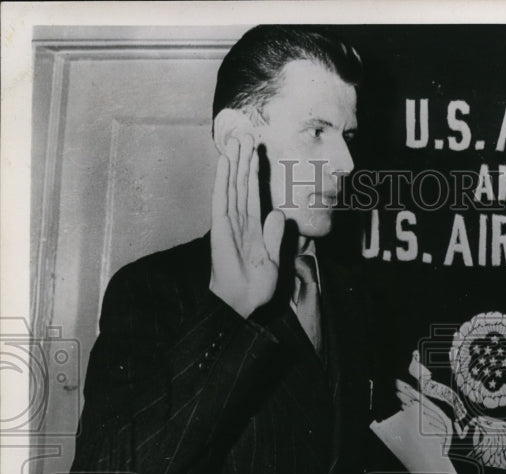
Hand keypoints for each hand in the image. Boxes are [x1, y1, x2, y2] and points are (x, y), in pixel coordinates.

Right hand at [210, 134, 285, 317]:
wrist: (242, 301)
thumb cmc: (256, 284)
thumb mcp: (273, 258)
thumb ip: (274, 235)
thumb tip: (278, 213)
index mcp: (253, 226)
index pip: (254, 192)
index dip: (255, 172)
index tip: (257, 151)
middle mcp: (239, 219)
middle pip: (242, 183)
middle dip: (244, 159)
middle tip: (246, 133)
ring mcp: (229, 221)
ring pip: (233, 185)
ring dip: (235, 162)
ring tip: (236, 139)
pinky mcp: (221, 226)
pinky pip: (222, 198)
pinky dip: (224, 180)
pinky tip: (225, 162)